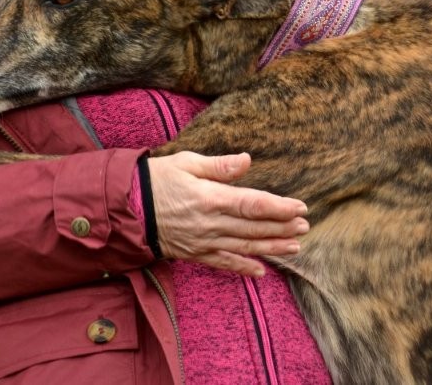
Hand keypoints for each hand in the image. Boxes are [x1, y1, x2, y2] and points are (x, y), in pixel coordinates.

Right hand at [148, 151, 308, 275]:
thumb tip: (247, 160)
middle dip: (283, 228)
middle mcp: (210, 223)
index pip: (254, 204)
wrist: (126, 208)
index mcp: (211, 198)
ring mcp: (203, 241)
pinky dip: (243, 267)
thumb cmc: (156, 179)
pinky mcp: (195, 253)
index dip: (280, 208)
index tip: (300, 208)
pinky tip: (261, 271)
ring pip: (244, 247)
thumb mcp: (187, 163)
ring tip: (295, 247)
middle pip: (254, 227)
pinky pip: (223, 263)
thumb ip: (219, 166)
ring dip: (272, 248)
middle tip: (305, 227)